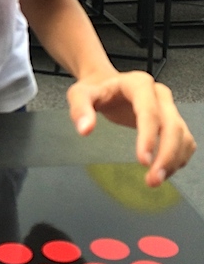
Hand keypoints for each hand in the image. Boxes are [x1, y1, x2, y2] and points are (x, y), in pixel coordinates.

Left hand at [66, 70, 195, 186]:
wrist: (107, 84)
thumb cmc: (96, 89)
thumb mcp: (80, 94)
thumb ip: (80, 109)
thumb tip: (85, 129)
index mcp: (138, 84)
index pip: (149, 111)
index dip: (148, 137)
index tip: (143, 161)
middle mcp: (159, 94)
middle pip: (172, 125)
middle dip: (166, 155)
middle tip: (153, 180)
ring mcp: (168, 107)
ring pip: (182, 135)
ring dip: (174, 160)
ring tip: (155, 180)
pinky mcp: (172, 120)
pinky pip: (184, 140)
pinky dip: (178, 158)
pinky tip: (164, 171)